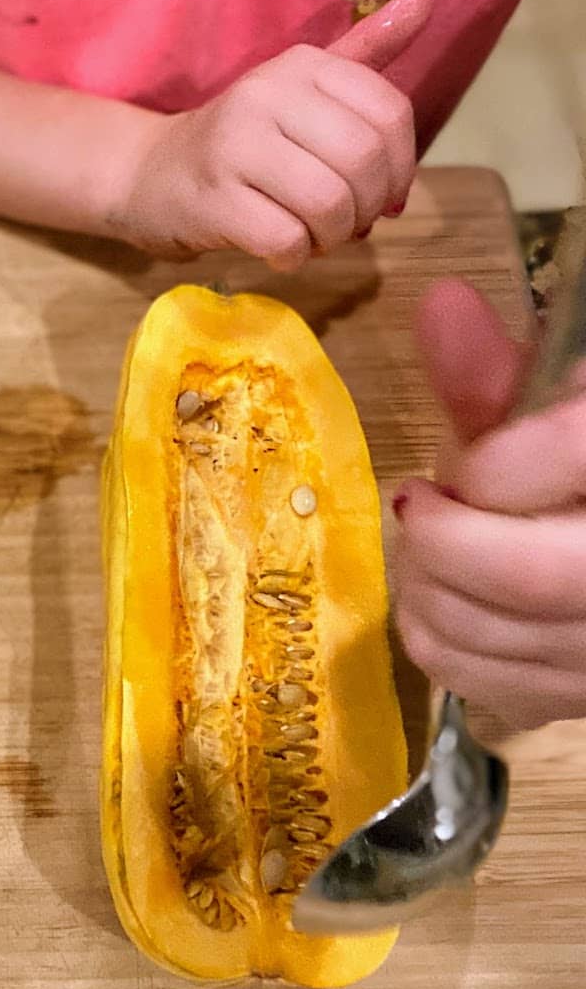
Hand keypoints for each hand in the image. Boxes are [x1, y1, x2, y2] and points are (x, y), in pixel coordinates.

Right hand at [108, 0, 431, 268]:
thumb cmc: (240, 142)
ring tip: (314, 238)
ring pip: (328, 204)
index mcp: (300, 65)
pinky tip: (281, 251)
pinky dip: (295, 257)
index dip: (401, 168)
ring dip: (332, 237)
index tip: (382, 196)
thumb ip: (364, 53)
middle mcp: (267, 95)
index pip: (389, 114)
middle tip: (347, 224)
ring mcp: (235, 147)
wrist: (151, 176)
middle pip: (362, 161)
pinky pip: (285, 240)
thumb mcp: (300, 89)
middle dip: (366, 208)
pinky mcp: (214, 201)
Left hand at [393, 278, 585, 728]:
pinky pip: (494, 687)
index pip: (574, 455)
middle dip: (442, 539)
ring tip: (426, 549)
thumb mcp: (564, 413)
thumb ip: (503, 373)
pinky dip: (440, 643)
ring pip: (504, 637)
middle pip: (535, 574)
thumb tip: (436, 301)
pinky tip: (445, 600)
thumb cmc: (572, 465)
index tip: (453, 465)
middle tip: (417, 506)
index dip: (495, 466)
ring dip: (427, 587)